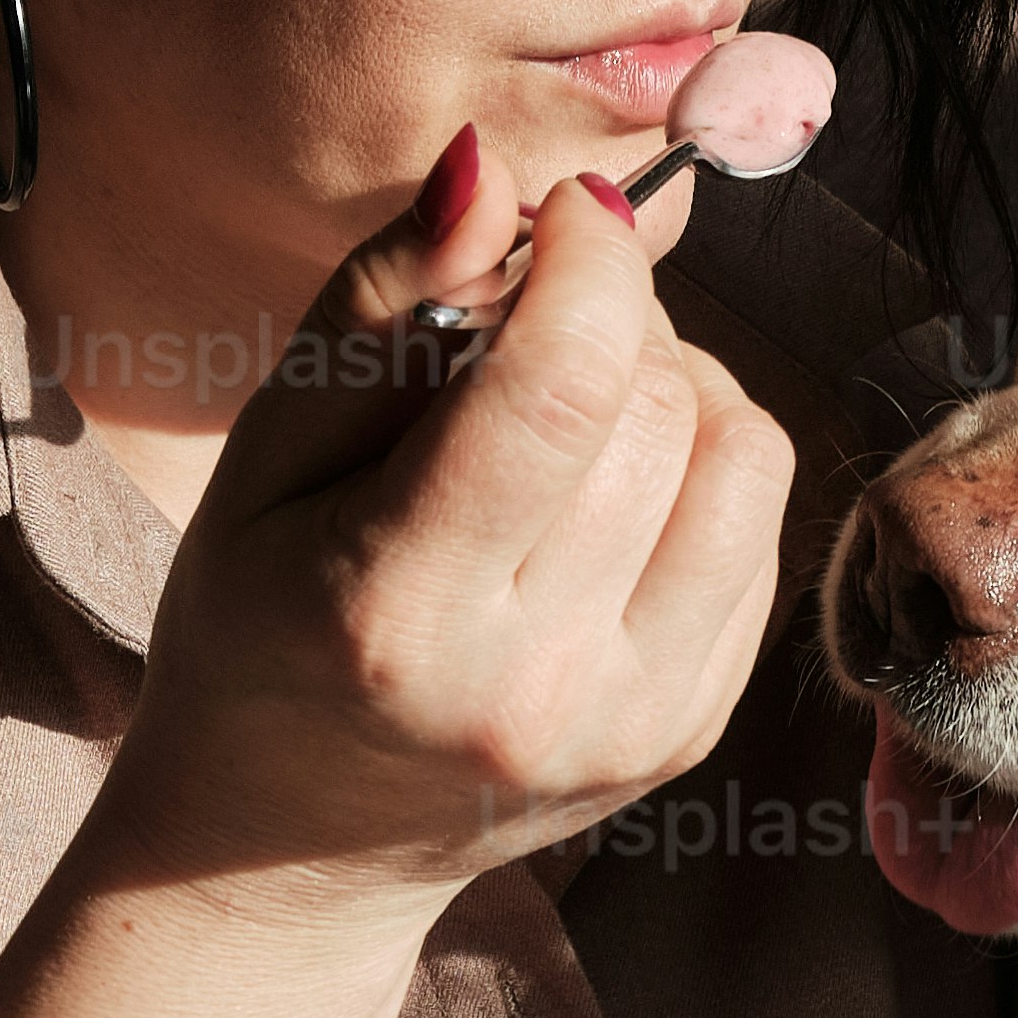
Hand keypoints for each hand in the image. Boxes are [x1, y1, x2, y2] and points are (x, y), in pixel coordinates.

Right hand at [74, 128, 796, 924]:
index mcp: (395, 611)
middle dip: (618, 314)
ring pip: (741, 460)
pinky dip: (700, 470)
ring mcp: (628, 724)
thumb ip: (374, 307)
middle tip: (539, 320)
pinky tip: (606, 491)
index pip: (561, 388)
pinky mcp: (689, 733)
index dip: (590, 259)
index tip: (563, 213)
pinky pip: (757, 532)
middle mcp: (530, 686)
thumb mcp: (263, 456)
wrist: (289, 844)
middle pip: (659, 409)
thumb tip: (496, 172)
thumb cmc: (260, 620)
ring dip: (678, 383)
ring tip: (580, 399)